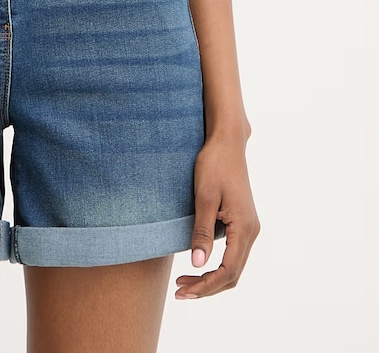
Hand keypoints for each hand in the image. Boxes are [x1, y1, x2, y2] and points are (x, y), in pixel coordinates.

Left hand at [175, 129, 260, 299]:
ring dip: (212, 278)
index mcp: (244, 228)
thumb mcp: (204, 197)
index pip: (228, 271)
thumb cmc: (214, 164)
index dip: (206, 286)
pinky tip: (199, 263)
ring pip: (234, 266)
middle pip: (233, 274)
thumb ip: (202, 232)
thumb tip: (197, 264)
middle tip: (180, 291)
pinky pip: (233, 253)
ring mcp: (248, 226)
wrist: (227, 141)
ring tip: (185, 282)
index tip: (183, 290)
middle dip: (207, 287)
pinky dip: (217, 265)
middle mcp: (251, 231)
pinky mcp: (242, 221)